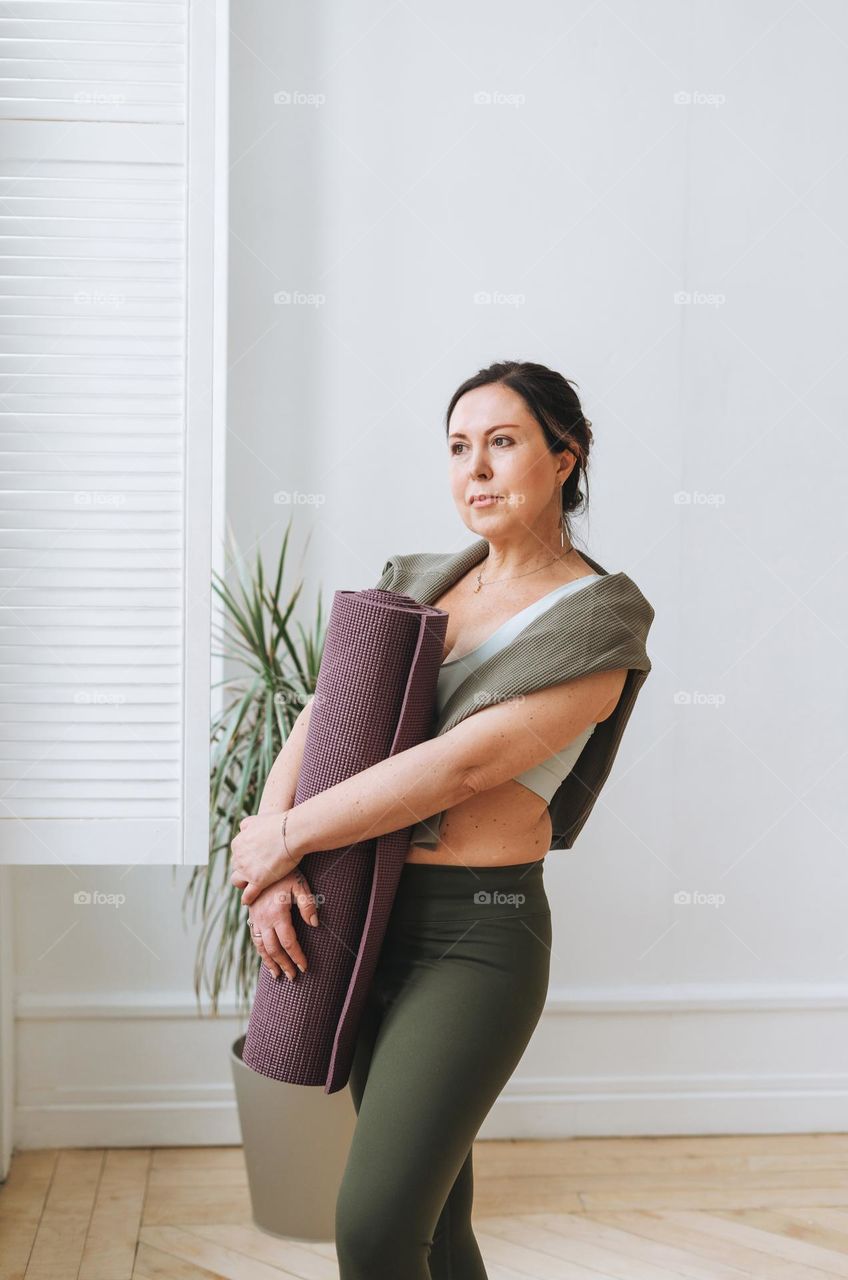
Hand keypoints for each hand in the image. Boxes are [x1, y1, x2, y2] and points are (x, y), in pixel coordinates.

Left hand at [230, 811, 298, 904]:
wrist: (291, 832)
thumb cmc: (279, 824)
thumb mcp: (257, 819)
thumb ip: (247, 825)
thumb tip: (241, 829)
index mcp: (238, 843)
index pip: (237, 854)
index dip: (245, 858)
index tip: (253, 860)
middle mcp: (239, 858)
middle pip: (237, 868)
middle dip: (244, 870)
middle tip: (255, 872)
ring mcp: (247, 871)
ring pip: (239, 882)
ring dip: (243, 884)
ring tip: (250, 886)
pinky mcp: (258, 882)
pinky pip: (248, 895)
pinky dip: (248, 898)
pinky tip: (249, 901)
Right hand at [247, 866, 320, 981]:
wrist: (263, 863)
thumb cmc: (286, 873)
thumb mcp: (300, 884)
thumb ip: (308, 904)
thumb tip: (314, 924)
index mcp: (277, 913)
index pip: (289, 942)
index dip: (297, 957)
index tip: (304, 967)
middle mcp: (264, 919)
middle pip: (274, 949)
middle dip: (284, 964)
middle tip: (292, 977)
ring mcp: (255, 918)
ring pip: (261, 946)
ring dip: (269, 962)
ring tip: (277, 974)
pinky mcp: (251, 916)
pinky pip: (254, 938)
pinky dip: (260, 951)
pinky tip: (266, 958)